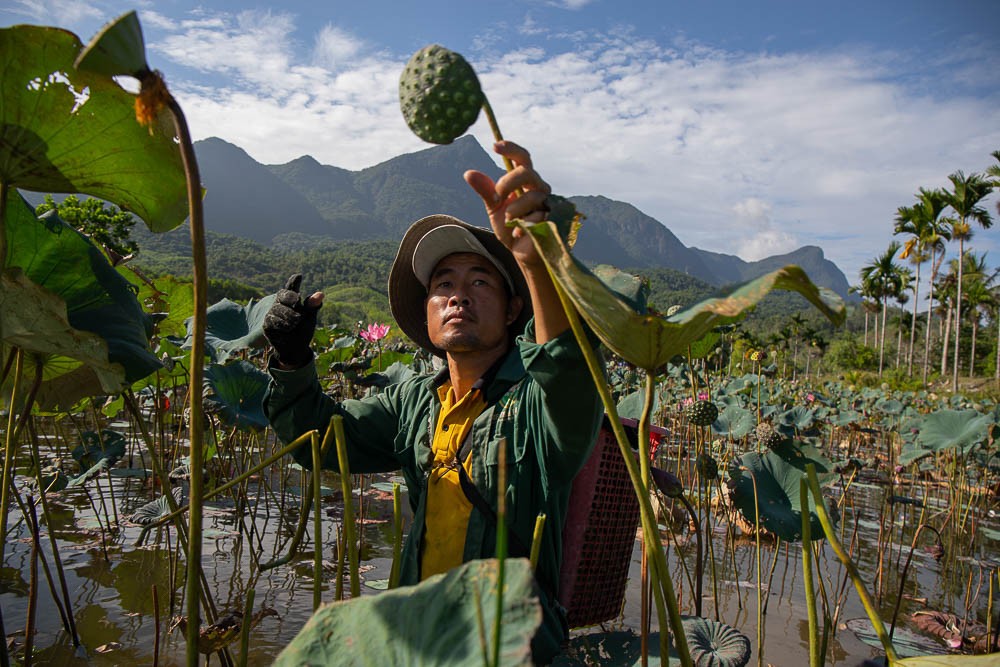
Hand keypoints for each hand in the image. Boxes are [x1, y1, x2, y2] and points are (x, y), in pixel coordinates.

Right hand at [263, 274, 323, 367]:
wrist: (296, 348)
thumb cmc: (303, 330)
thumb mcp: (310, 318)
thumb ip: (313, 306)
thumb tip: (321, 294)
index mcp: (292, 300)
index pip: (291, 287)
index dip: (294, 281)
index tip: (299, 276)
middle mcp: (280, 304)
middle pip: (283, 295)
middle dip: (290, 297)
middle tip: (296, 301)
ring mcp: (272, 313)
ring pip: (277, 308)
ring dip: (288, 314)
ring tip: (297, 321)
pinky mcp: (267, 324)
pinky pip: (272, 320)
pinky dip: (281, 323)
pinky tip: (289, 327)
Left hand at [464, 141, 550, 269]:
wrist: (520, 250)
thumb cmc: (509, 226)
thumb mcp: (493, 207)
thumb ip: (485, 190)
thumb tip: (469, 173)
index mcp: (525, 180)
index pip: (522, 158)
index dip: (511, 149)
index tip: (495, 146)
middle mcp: (539, 187)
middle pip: (526, 172)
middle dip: (507, 184)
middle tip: (497, 198)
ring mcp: (547, 202)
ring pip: (531, 196)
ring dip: (513, 210)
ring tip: (509, 221)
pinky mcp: (551, 219)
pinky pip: (534, 218)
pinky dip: (520, 227)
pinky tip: (518, 232)